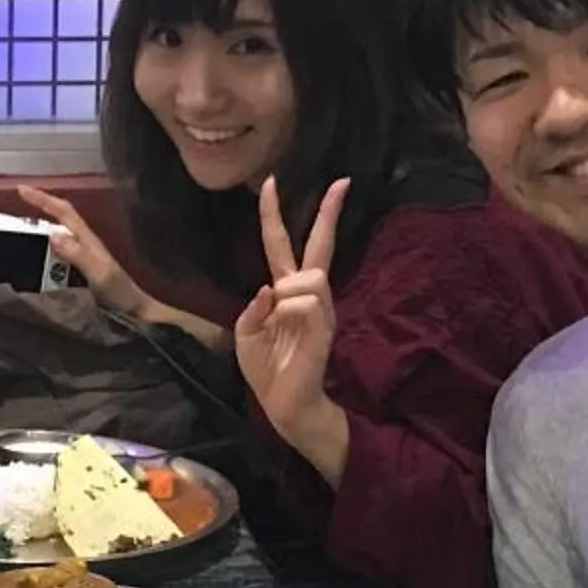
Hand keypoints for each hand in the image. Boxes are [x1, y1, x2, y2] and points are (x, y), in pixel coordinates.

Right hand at [16, 186, 149, 317]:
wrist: (134, 311)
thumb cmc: (120, 293)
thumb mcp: (100, 273)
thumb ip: (78, 255)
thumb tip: (52, 235)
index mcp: (87, 240)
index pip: (64, 212)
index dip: (43, 199)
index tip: (21, 190)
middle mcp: (83, 244)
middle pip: (58, 220)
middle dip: (38, 211)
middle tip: (12, 216)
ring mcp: (81, 256)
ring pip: (55, 237)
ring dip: (38, 233)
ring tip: (16, 237)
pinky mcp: (78, 270)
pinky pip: (55, 256)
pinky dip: (42, 253)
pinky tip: (32, 261)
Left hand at [235, 177, 351, 483]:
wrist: (285, 404)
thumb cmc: (267, 370)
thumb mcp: (246, 334)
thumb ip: (253, 308)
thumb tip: (270, 288)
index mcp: (285, 294)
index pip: (284, 247)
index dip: (275, 217)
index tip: (270, 184)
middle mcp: (308, 296)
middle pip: (319, 247)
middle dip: (328, 214)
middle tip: (341, 182)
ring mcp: (320, 310)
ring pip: (307, 277)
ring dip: (287, 296)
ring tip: (281, 326)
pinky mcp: (324, 325)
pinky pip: (302, 303)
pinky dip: (288, 315)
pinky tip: (289, 336)